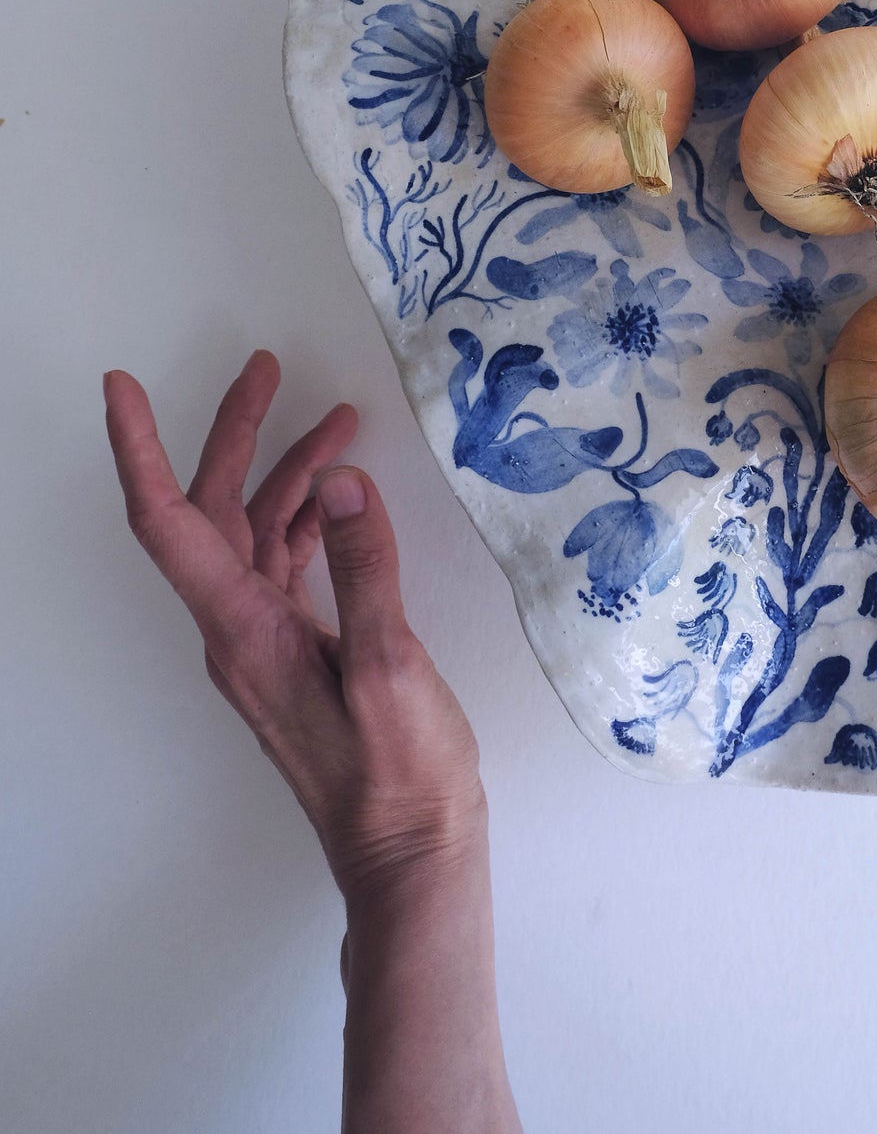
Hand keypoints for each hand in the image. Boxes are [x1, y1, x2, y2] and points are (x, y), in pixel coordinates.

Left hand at [103, 353, 486, 902]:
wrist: (409, 855)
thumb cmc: (396, 776)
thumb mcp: (389, 665)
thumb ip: (365, 567)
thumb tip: (339, 480)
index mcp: (242, 631)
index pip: (169, 523)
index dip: (138, 449)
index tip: (121, 387)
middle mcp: (237, 632)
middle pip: (212, 512)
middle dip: (235, 434)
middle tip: (267, 367)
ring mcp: (264, 644)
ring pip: (253, 534)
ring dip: (287, 472)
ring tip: (341, 419)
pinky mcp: (297, 654)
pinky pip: (284, 565)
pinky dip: (310, 518)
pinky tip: (345, 497)